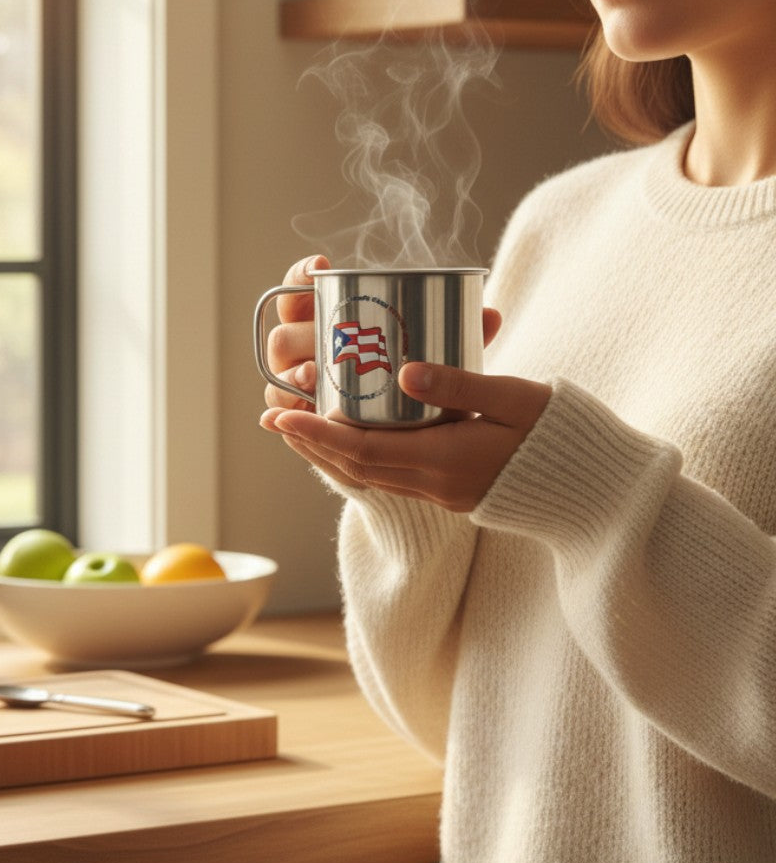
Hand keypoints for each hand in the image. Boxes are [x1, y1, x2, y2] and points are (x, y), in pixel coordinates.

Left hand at [260, 362, 550, 512]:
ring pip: (368, 476)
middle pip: (354, 466)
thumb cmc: (556, 435)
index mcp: (446, 458)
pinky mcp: (448, 491)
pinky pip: (388, 478)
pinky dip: (358, 460)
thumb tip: (405, 371)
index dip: (317, 434)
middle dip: (310, 443)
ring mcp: (440, 491)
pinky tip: (349, 442)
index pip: (362, 449)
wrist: (587, 491)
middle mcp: (433, 482)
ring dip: (328, 454)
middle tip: (274, 418)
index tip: (283, 416)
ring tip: (299, 429)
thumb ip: (460, 384)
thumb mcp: (514, 399)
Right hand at [262, 254, 504, 413]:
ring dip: (292, 372)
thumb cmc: (413, 381)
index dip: (300, 275)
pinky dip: (282, 410)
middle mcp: (304, 347)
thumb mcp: (437, 358)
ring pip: (278, 370)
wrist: (399, 432)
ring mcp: (296, 380)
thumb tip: (491, 314)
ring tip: (315, 378)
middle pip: (285, 332)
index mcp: (327, 319)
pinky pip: (280, 409)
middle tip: (326, 343)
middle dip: (298, 334)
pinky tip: (287, 414)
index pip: (300, 289)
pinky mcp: (297, 414)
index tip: (320, 266)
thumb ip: (459, 336)